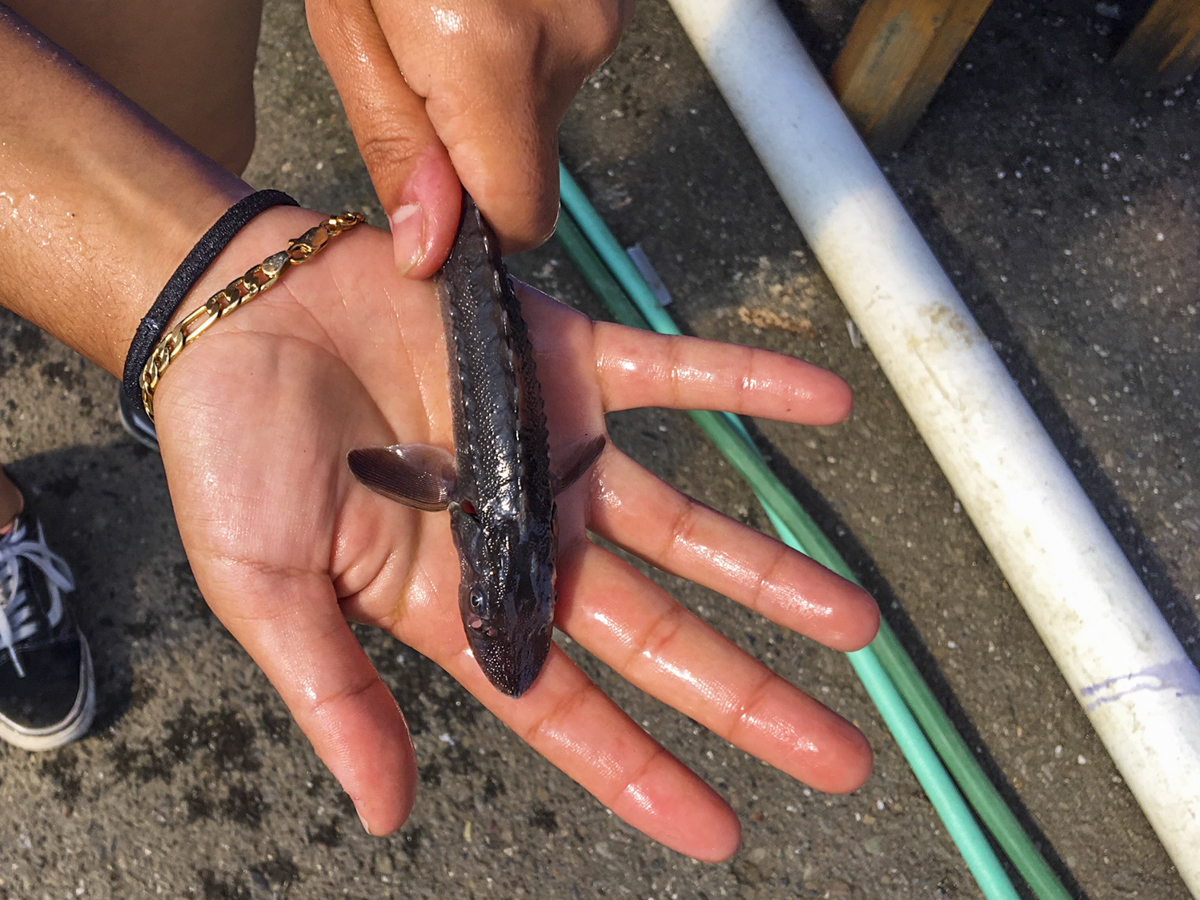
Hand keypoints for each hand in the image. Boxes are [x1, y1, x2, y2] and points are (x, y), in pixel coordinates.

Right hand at [153, 210, 878, 860]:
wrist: (236, 313)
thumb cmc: (233, 454)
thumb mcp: (268, 593)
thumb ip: (337, 696)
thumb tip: (386, 814)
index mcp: (458, 600)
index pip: (565, 706)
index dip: (640, 772)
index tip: (722, 831)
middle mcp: (525, 535)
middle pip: (654, 633)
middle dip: (745, 696)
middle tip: (841, 755)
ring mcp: (552, 449)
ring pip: (685, 523)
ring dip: (771, 567)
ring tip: (857, 621)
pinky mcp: (563, 359)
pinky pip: (676, 372)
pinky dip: (749, 383)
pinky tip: (826, 404)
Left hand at [306, 0, 631, 274]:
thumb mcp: (348, 19)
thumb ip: (393, 139)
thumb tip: (430, 249)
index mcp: (493, 55)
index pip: (520, 219)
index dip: (474, 225)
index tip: (428, 192)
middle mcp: (570, 43)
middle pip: (531, 166)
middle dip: (474, 143)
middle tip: (417, 66)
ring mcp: (604, 17)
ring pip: (545, 115)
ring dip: (496, 93)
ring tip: (447, 14)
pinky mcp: (612, 1)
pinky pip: (561, 66)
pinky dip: (520, 51)